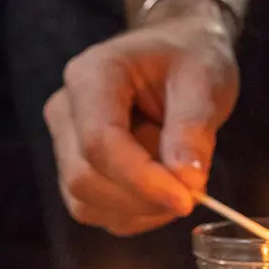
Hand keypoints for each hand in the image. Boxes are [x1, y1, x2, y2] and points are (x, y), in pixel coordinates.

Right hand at [44, 0, 239, 235]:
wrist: (176, 53)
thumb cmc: (189, 58)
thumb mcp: (205, 80)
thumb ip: (194, 128)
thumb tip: (187, 182)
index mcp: (92, 75)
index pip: (100, 142)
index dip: (141, 179)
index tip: (187, 199)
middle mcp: (65, 110)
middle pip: (85, 178)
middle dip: (143, 198)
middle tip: (194, 190)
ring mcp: (64, 143)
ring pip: (86, 202)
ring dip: (140, 209)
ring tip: (178, 179)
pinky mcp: (75, 169)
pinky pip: (96, 211)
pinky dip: (135, 215)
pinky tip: (162, 192)